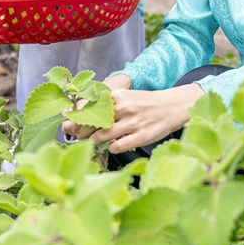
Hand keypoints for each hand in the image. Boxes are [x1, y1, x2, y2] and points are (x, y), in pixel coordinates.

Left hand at [63, 83, 203, 153]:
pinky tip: (112, 146)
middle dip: (82, 132)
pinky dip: (111, 148)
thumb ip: (107, 104)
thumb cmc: (145, 104)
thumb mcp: (126, 97)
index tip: (71, 123)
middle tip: (78, 136)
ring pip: (102, 136)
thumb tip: (82, 114)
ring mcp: (132, 123)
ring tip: (92, 143)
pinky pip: (118, 146)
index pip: (88, 107)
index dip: (77, 118)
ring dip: (93, 141)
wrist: (172, 107)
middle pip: (92, 123)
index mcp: (117, 96)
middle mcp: (123, 108)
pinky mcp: (140, 136)